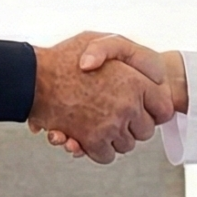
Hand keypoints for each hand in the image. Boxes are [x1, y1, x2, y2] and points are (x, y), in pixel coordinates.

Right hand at [29, 33, 172, 163]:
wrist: (32, 75)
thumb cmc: (65, 56)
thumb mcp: (98, 41)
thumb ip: (122, 55)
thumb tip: (142, 78)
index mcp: (136, 81)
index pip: (164, 109)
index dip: (153, 110)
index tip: (142, 109)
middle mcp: (128, 105)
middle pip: (146, 131)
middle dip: (133, 127)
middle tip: (117, 115)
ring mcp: (111, 125)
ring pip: (127, 145)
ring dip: (114, 139)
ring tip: (99, 123)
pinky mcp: (92, 141)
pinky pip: (106, 156)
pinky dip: (97, 151)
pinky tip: (87, 134)